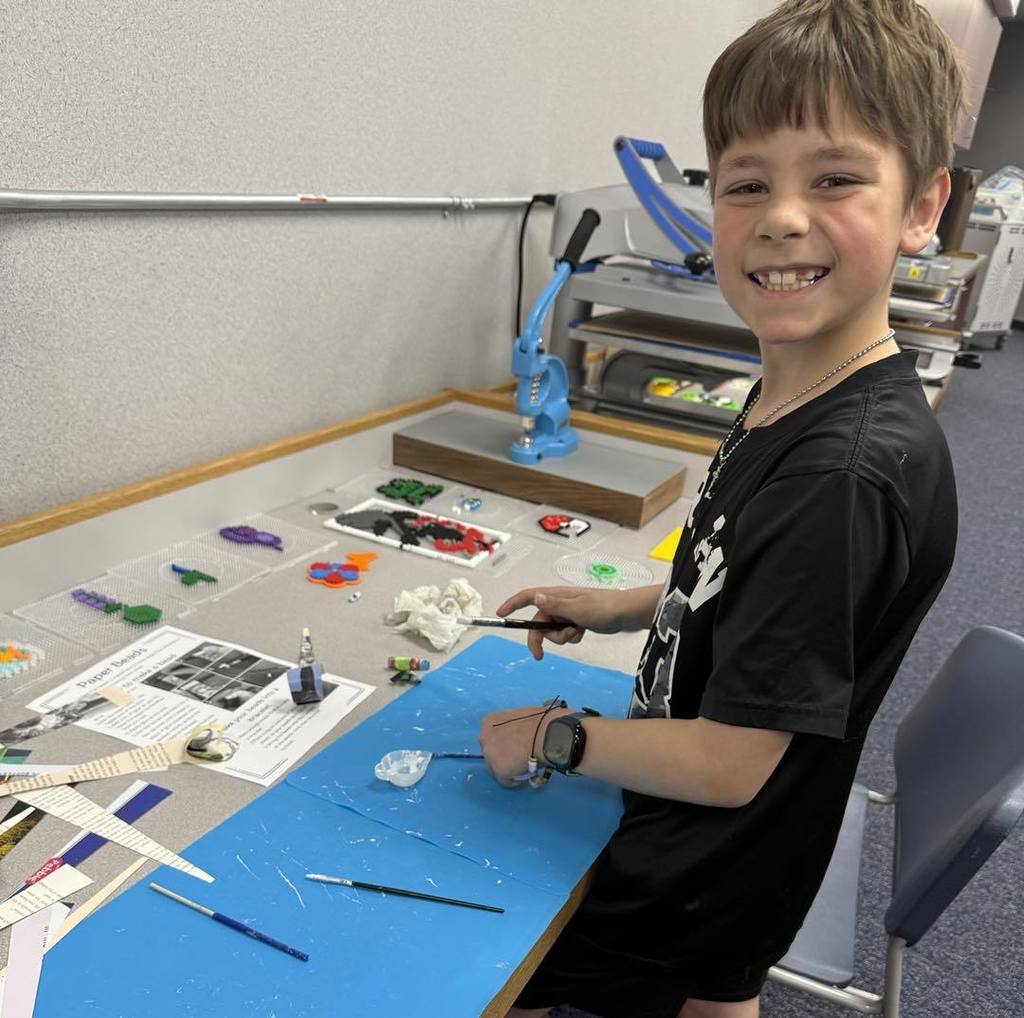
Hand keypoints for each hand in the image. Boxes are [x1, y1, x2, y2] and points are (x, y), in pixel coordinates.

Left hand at [478, 705, 572, 786]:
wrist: (545, 733)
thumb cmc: (538, 721)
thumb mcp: (519, 719)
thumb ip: (513, 730)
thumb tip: (520, 739)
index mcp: (489, 723)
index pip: (491, 738)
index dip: (503, 745)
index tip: (514, 748)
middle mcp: (484, 739)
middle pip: (491, 755)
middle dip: (503, 759)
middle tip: (518, 760)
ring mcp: (490, 756)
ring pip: (496, 770)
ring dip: (508, 770)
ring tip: (524, 769)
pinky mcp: (499, 771)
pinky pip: (505, 781)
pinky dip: (515, 780)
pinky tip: (526, 775)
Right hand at [496, 585, 627, 659]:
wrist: (627, 613)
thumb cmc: (604, 608)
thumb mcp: (578, 609)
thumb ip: (555, 606)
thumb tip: (535, 597)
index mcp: (556, 596)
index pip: (528, 597)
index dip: (512, 604)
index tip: (501, 615)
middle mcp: (559, 603)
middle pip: (538, 622)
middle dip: (540, 638)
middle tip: (539, 657)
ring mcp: (568, 612)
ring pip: (552, 630)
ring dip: (561, 638)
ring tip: (577, 633)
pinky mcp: (576, 621)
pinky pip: (565, 633)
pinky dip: (571, 637)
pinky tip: (583, 632)